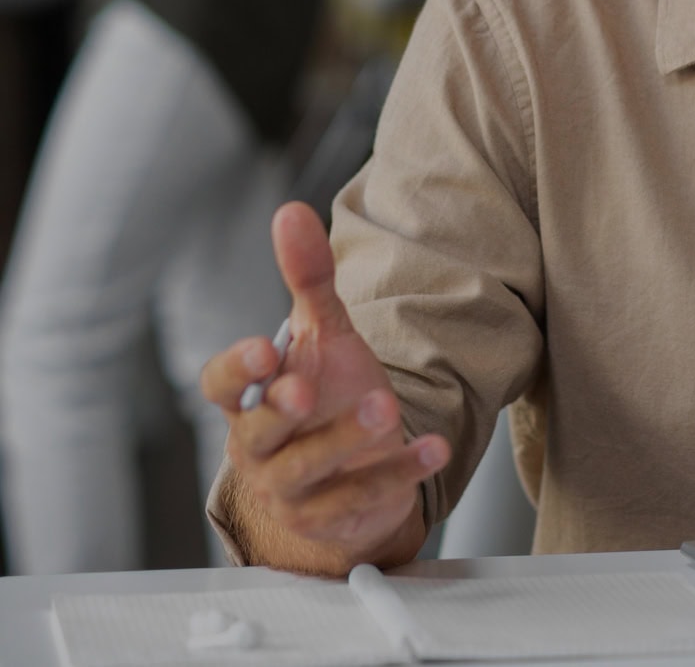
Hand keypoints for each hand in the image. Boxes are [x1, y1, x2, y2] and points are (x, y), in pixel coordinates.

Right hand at [200, 202, 449, 569]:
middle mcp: (262, 448)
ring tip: (386, 407)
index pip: (221, 387)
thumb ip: (307, 277)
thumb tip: (290, 212)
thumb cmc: (326, 393)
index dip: (236, 370)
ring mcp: (293, 489)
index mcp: (251, 400)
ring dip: (347, 438)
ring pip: (309, 470)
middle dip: (282, 411)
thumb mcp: (323, 333)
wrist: (353, 468)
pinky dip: (401, 472)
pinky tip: (435, 448)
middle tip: (306, 390)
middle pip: (258, 432)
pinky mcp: (332, 518)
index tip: (263, 349)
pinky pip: (362, 497)